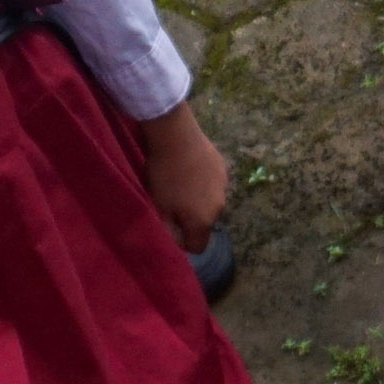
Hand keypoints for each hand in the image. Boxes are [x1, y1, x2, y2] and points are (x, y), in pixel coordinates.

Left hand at [137, 100, 230, 250]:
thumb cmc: (164, 175)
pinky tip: (189, 168)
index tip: (170, 228)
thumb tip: (175, 243)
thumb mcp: (159, 206)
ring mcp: (224, 186)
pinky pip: (213, 184)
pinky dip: (203, 182)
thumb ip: (168, 230)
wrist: (176, 136)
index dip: (183, 243)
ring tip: (181, 183)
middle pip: (204, 224)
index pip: (198, 247)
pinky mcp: (223, 167)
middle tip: (172, 203)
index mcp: (202, 221)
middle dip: (190, 219)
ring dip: (198, 199)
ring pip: (210, 202)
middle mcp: (219, 207)